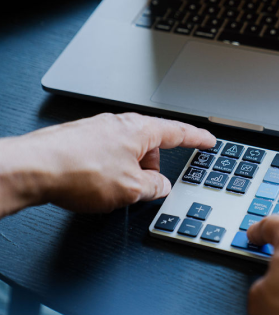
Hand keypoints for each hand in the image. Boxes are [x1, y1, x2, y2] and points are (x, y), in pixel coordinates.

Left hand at [0, 113, 215, 214]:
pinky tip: (101, 184)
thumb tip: (162, 187)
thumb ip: (155, 188)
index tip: (208, 140)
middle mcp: (120, 125)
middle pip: (151, 144)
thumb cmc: (78, 170)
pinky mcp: (82, 140)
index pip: (178, 132)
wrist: (34, 168)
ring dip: (131, 170)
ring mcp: (99, 130)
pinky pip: (109, 154)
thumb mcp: (131, 189)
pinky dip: (112, 169)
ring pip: (128, 151)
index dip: (197, 138)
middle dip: (154, 166)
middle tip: (150, 185)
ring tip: (119, 190)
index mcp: (140, 130)